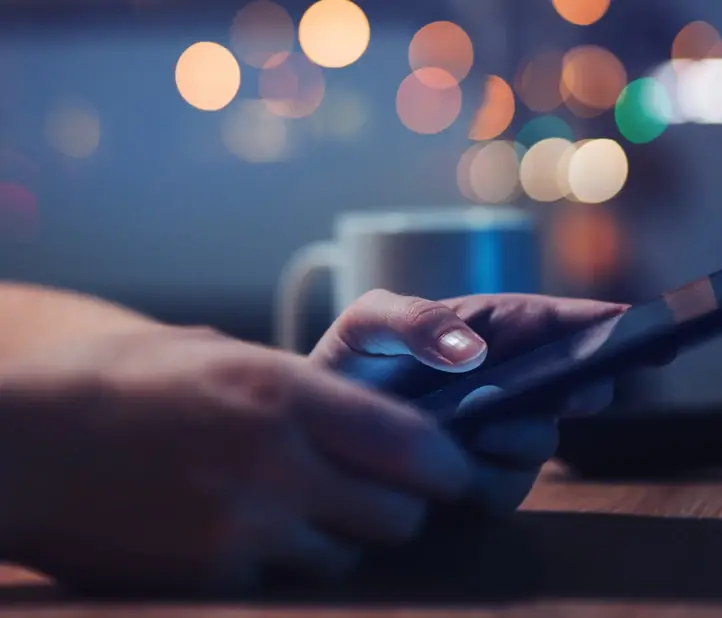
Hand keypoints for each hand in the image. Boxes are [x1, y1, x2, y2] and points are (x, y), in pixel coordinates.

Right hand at [0, 326, 470, 593]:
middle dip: (400, 507)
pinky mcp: (213, 582)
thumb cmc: (117, 382)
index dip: (448, 466)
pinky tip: (242, 533)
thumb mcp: (218, 355)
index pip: (413, 445)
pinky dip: (283, 566)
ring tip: (296, 508)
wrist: (21, 444)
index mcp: (284, 392)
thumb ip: (297, 387)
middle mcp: (277, 464)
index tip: (454, 472)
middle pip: (398, 515)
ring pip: (347, 557)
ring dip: (340, 539)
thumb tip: (361, 413)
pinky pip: (286, 585)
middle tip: (378, 491)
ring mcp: (245, 532)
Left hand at [310, 290, 633, 515]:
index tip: (633, 320)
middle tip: (580, 387)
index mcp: (490, 333)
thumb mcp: (369, 323)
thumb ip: (412, 319)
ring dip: (517, 436)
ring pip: (541, 442)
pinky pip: (505, 488)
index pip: (553, 323)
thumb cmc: (350, 364)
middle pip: (569, 384)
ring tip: (475, 426)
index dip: (597, 321)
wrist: (317, 429)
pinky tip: (454, 462)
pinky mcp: (482, 483)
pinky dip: (484, 477)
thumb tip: (472, 348)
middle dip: (580, 384)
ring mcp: (500, 436)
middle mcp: (507, 383)